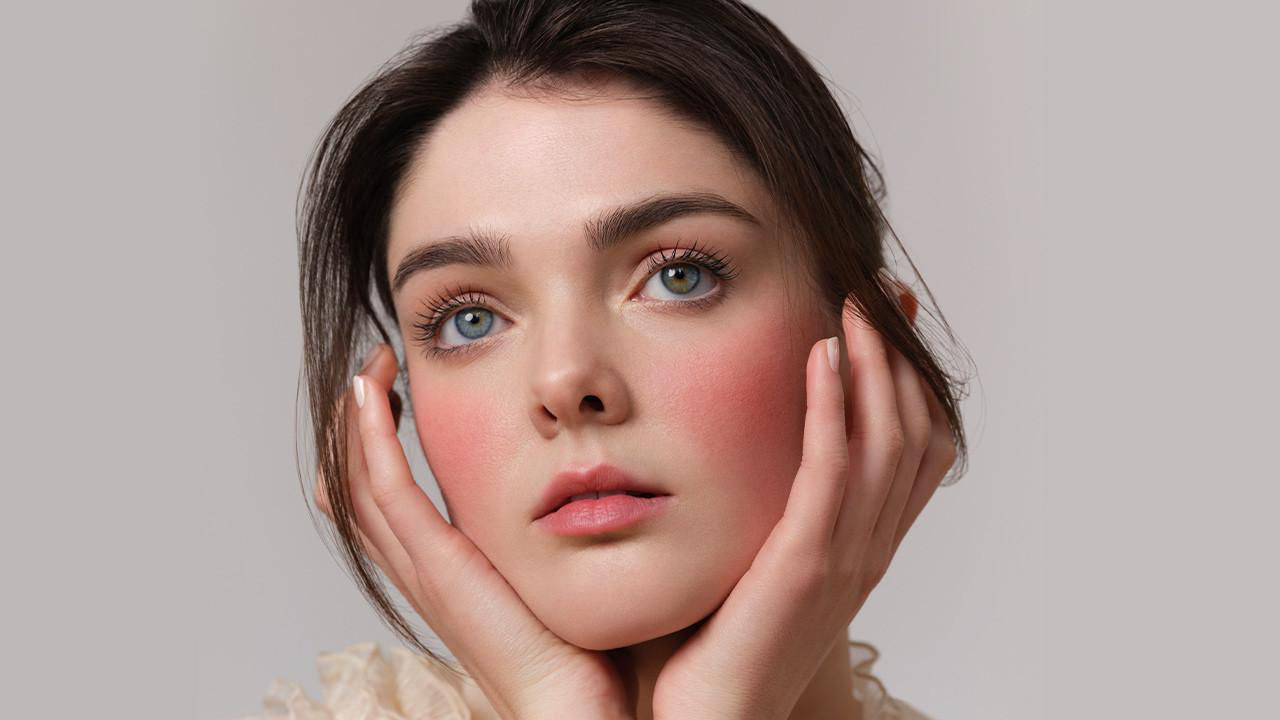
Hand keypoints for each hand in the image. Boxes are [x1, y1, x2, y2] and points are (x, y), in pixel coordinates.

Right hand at [315, 344, 634, 719]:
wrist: (584, 714)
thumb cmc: (593, 655)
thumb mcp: (569, 571)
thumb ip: (570, 531)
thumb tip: (606, 480)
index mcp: (454, 570)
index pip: (390, 498)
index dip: (378, 441)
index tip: (396, 383)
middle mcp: (429, 569)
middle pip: (359, 488)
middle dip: (354, 425)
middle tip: (371, 366)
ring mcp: (428, 570)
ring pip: (360, 484)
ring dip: (354, 422)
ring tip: (367, 368)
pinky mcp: (440, 569)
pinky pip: (388, 494)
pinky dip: (370, 440)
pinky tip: (370, 392)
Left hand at [650, 292, 958, 719]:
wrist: (707, 718)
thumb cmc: (714, 643)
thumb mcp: (755, 559)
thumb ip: (767, 505)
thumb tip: (739, 446)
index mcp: (860, 546)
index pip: (913, 450)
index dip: (909, 382)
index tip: (884, 322)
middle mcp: (866, 548)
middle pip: (911, 433)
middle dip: (897, 358)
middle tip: (876, 293)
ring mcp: (843, 556)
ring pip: (883, 441)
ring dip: (871, 366)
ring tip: (852, 305)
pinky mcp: (805, 562)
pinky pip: (832, 470)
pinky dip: (833, 407)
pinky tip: (820, 356)